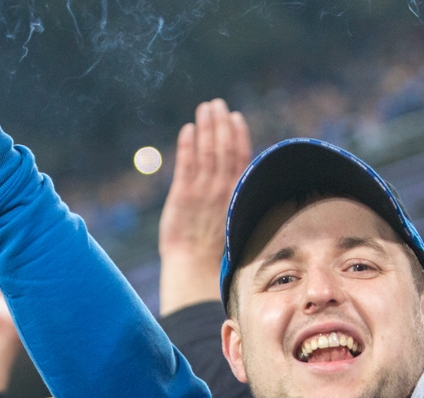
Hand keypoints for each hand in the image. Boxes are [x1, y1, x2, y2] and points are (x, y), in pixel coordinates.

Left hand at [159, 99, 252, 315]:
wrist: (194, 267)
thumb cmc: (212, 250)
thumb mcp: (231, 220)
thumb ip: (232, 197)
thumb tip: (233, 180)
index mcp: (236, 194)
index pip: (240, 157)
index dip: (238, 135)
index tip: (235, 117)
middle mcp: (222, 189)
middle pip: (223, 148)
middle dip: (220, 123)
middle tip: (216, 104)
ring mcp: (203, 191)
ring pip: (207, 151)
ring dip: (205, 127)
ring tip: (204, 108)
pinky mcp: (182, 196)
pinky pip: (187, 164)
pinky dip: (187, 145)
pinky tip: (187, 129)